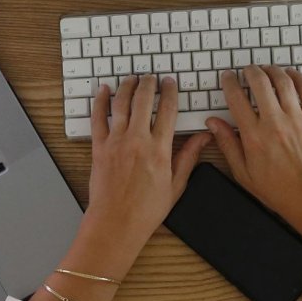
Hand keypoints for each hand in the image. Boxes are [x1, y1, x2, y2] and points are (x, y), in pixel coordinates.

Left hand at [86, 75, 210, 243]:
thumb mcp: (176, 184)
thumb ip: (188, 156)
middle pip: (144, 101)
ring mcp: (116, 142)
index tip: (170, 83)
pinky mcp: (99, 148)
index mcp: (159, 149)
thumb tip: (203, 137)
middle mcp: (137, 141)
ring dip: (127, 87)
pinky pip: (98, 118)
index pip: (168, 111)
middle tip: (152, 77)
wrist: (116, 223)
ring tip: (132, 78)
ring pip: (121, 104)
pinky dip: (100, 101)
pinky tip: (102, 90)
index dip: (170, 92)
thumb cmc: (146, 210)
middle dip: (149, 84)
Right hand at [205, 66, 301, 223]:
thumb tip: (213, 123)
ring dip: (273, 70)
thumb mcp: (243, 173)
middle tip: (247, 70)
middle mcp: (274, 123)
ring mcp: (296, 120)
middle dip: (251, 71)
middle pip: (260, 83)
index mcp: (253, 136)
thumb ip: (227, 144)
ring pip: (283, 82)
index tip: (228, 78)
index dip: (229, 83)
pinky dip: (298, 78)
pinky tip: (291, 75)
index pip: (236, 98)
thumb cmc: (278, 190)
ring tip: (267, 69)